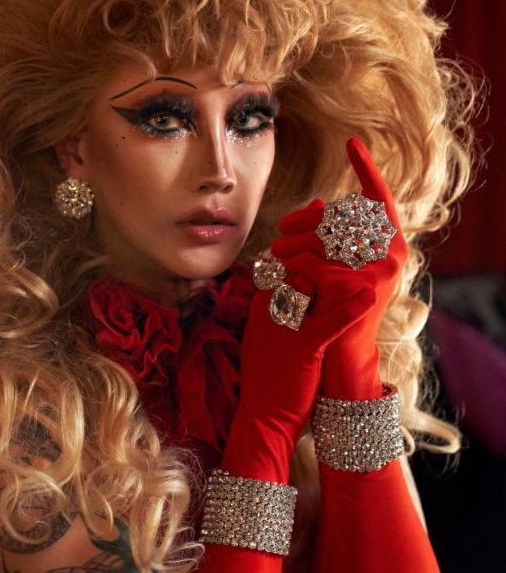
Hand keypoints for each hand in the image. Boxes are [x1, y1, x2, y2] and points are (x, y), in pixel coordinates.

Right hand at [224, 189, 378, 480]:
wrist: (261, 414)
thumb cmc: (272, 374)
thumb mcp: (273, 330)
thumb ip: (284, 300)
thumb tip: (302, 270)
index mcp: (264, 301)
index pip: (285, 254)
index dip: (308, 230)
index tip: (328, 214)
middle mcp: (271, 307)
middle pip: (298, 259)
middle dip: (326, 238)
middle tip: (351, 225)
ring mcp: (284, 327)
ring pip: (312, 284)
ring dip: (339, 264)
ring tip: (365, 250)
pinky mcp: (301, 349)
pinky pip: (326, 325)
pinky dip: (348, 310)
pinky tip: (368, 297)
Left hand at [269, 137, 407, 398]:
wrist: (327, 363)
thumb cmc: (320, 316)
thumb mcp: (325, 270)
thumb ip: (327, 239)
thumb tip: (319, 205)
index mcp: (385, 245)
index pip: (377, 198)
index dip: (366, 169)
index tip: (353, 142)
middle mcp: (390, 254)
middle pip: (339, 217)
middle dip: (302, 224)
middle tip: (276, 238)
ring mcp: (379, 274)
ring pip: (326, 240)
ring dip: (293, 247)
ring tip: (272, 260)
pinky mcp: (360, 293)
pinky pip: (320, 267)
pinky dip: (296, 270)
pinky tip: (280, 278)